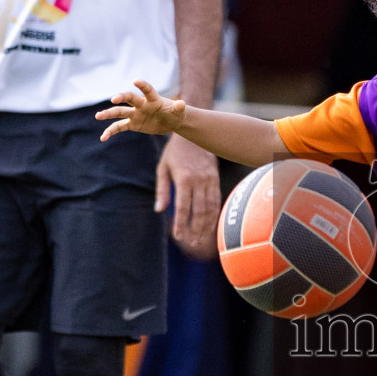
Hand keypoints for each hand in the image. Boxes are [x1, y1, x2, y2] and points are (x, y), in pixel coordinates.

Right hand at [97, 80, 186, 139]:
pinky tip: (103, 138)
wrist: (171, 121)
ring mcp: (135, 114)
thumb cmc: (175, 114)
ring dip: (109, 114)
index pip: (147, 91)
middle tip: (113, 100)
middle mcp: (141, 105)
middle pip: (129, 99)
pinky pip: (119, 127)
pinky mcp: (133, 124)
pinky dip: (111, 131)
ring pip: (120, 112)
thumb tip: (181, 104)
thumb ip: (179, 108)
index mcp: (153, 99)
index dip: (143, 86)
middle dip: (122, 98)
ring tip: (98, 116)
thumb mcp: (180, 112)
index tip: (136, 81)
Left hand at [158, 135, 219, 258]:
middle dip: (196, 229)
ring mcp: (210, 180)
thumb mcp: (163, 168)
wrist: (194, 132)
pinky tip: (211, 225)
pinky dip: (215, 214)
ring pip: (211, 207)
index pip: (184, 207)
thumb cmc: (174, 151)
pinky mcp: (216, 178)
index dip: (182, 224)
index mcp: (184, 178)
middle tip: (192, 243)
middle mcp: (199, 180)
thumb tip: (159, 210)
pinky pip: (217, 200)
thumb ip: (162, 190)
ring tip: (202, 239)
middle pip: (200, 211)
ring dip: (207, 225)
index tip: (179, 237)